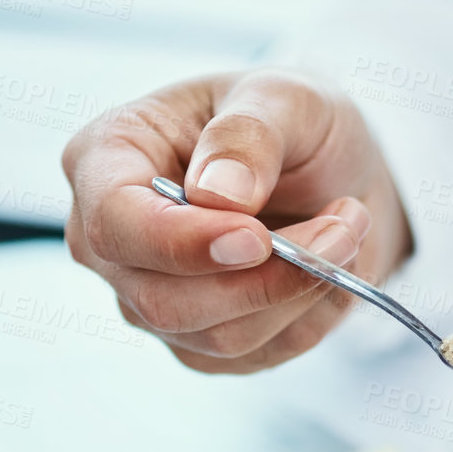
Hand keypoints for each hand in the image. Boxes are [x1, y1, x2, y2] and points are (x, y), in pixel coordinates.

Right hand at [62, 69, 411, 372]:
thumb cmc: (290, 122)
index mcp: (107, 159)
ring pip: (219, 336)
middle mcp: (113, 240)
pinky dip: (308, 317)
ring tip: (345, 233)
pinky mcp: (197, 341)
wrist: (331, 174)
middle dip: (266, 276)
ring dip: (301, 293)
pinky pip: (255, 356)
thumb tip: (220, 195)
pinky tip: (327, 270)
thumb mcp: (282, 96)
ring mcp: (148, 298)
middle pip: (162, 300)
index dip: (182, 243)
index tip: (258, 238)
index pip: (112, 224)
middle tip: (341, 228)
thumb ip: (248, 135)